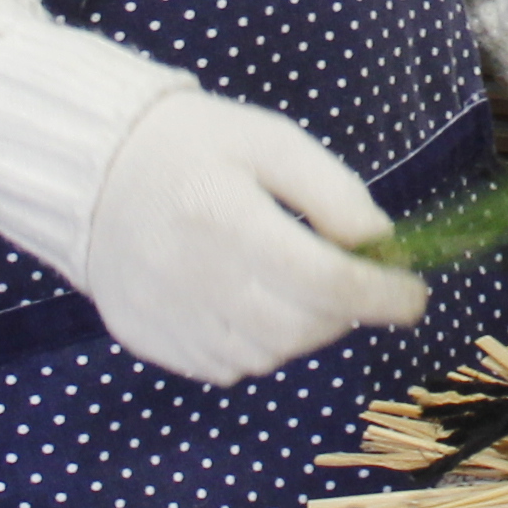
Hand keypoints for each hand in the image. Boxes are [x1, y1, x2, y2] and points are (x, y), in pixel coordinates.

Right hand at [79, 89, 428, 383]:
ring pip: (266, 356)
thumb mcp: (271, 142)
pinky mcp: (147, 339)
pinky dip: (256, 345)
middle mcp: (191, 278)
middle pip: (300, 328)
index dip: (382, 295)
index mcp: (225, 218)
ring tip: (296, 285)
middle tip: (355, 284)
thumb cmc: (194, 146)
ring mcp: (164, 317)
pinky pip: (224, 366)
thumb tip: (382, 245)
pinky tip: (250, 302)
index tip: (414, 296)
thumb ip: (333, 192)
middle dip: (345, 313)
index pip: (325, 281)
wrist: (94, 170)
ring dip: (302, 331)